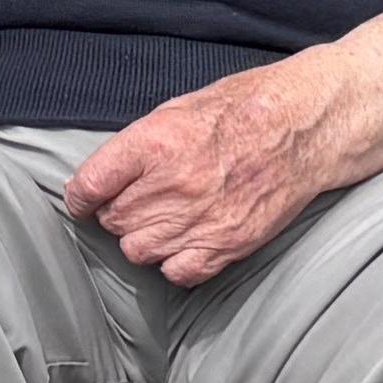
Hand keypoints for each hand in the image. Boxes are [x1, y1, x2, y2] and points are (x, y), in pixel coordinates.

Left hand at [65, 57, 344, 285]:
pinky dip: (175, 262)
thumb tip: (106, 176)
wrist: (302, 129)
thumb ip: (138, 146)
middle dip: (118, 211)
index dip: (80, 196)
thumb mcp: (179, 109)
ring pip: (137, 250)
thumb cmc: (242, 110)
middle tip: (141, 198)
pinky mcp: (225, 246)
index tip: (83, 199)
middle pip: (112, 220)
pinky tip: (185, 241)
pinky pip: (176, 273)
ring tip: (165, 218)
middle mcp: (172, 185)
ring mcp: (199, 220)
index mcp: (154, 144)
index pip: (89, 186)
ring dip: (144, 237)